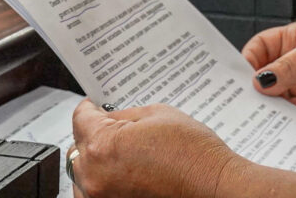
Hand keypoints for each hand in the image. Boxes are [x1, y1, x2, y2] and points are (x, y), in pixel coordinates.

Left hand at [68, 100, 235, 197]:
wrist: (214, 187)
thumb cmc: (193, 153)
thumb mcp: (155, 115)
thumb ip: (123, 116)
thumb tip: (107, 117)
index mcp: (102, 146)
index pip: (80, 118)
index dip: (90, 108)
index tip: (94, 106)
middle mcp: (94, 176)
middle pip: (80, 147)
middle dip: (94, 134)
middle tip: (113, 127)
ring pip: (84, 174)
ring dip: (96, 161)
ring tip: (120, 154)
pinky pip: (95, 193)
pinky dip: (103, 182)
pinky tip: (123, 174)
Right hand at [243, 21, 295, 125]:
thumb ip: (290, 65)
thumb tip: (259, 79)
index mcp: (294, 39)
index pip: (259, 49)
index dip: (247, 62)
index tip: (239, 77)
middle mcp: (295, 64)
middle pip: (263, 76)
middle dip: (253, 87)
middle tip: (242, 100)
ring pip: (274, 99)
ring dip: (267, 107)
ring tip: (259, 115)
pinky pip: (290, 117)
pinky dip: (282, 121)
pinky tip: (278, 125)